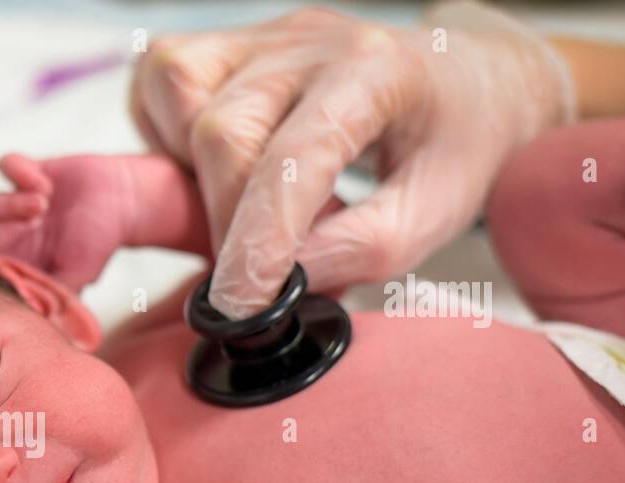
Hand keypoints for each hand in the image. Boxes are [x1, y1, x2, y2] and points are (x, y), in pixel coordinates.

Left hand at [0, 154, 135, 292]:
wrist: (122, 202)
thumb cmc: (99, 243)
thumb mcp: (80, 274)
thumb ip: (57, 293)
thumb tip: (38, 316)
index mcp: (21, 264)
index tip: (18, 266)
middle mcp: (12, 237)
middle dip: (0, 237)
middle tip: (33, 231)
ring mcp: (15, 204)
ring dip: (8, 205)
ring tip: (42, 204)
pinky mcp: (26, 173)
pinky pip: (4, 166)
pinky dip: (18, 172)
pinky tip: (45, 185)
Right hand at [129, 2, 574, 317]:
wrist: (464, 81)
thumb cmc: (453, 145)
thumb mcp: (436, 215)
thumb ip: (364, 250)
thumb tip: (282, 282)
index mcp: (377, 72)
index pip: (295, 156)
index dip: (258, 238)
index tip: (243, 302)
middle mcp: (310, 41)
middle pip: (223, 129)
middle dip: (223, 217)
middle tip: (257, 267)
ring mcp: (263, 36)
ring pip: (174, 90)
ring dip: (186, 167)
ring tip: (240, 206)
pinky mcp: (225, 45)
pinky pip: (159, 85)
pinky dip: (169, 137)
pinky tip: (216, 170)